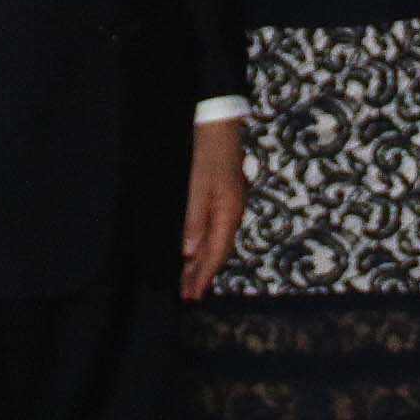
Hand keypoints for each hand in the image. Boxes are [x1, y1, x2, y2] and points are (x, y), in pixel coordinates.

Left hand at [182, 116, 246, 299]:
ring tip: (188, 280)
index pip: (216, 254)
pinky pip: (214, 230)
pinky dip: (203, 245)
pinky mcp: (223, 198)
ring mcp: (230, 205)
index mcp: (229, 213)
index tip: (191, 295)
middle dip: (202, 274)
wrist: (217, 124)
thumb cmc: (207, 153)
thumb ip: (193, 221)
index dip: (203, 276)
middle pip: (218, 251)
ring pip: (215, 242)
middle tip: (187, 295)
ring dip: (201, 262)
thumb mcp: (196, 187)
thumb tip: (188, 252)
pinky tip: (194, 251)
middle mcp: (232, 213)